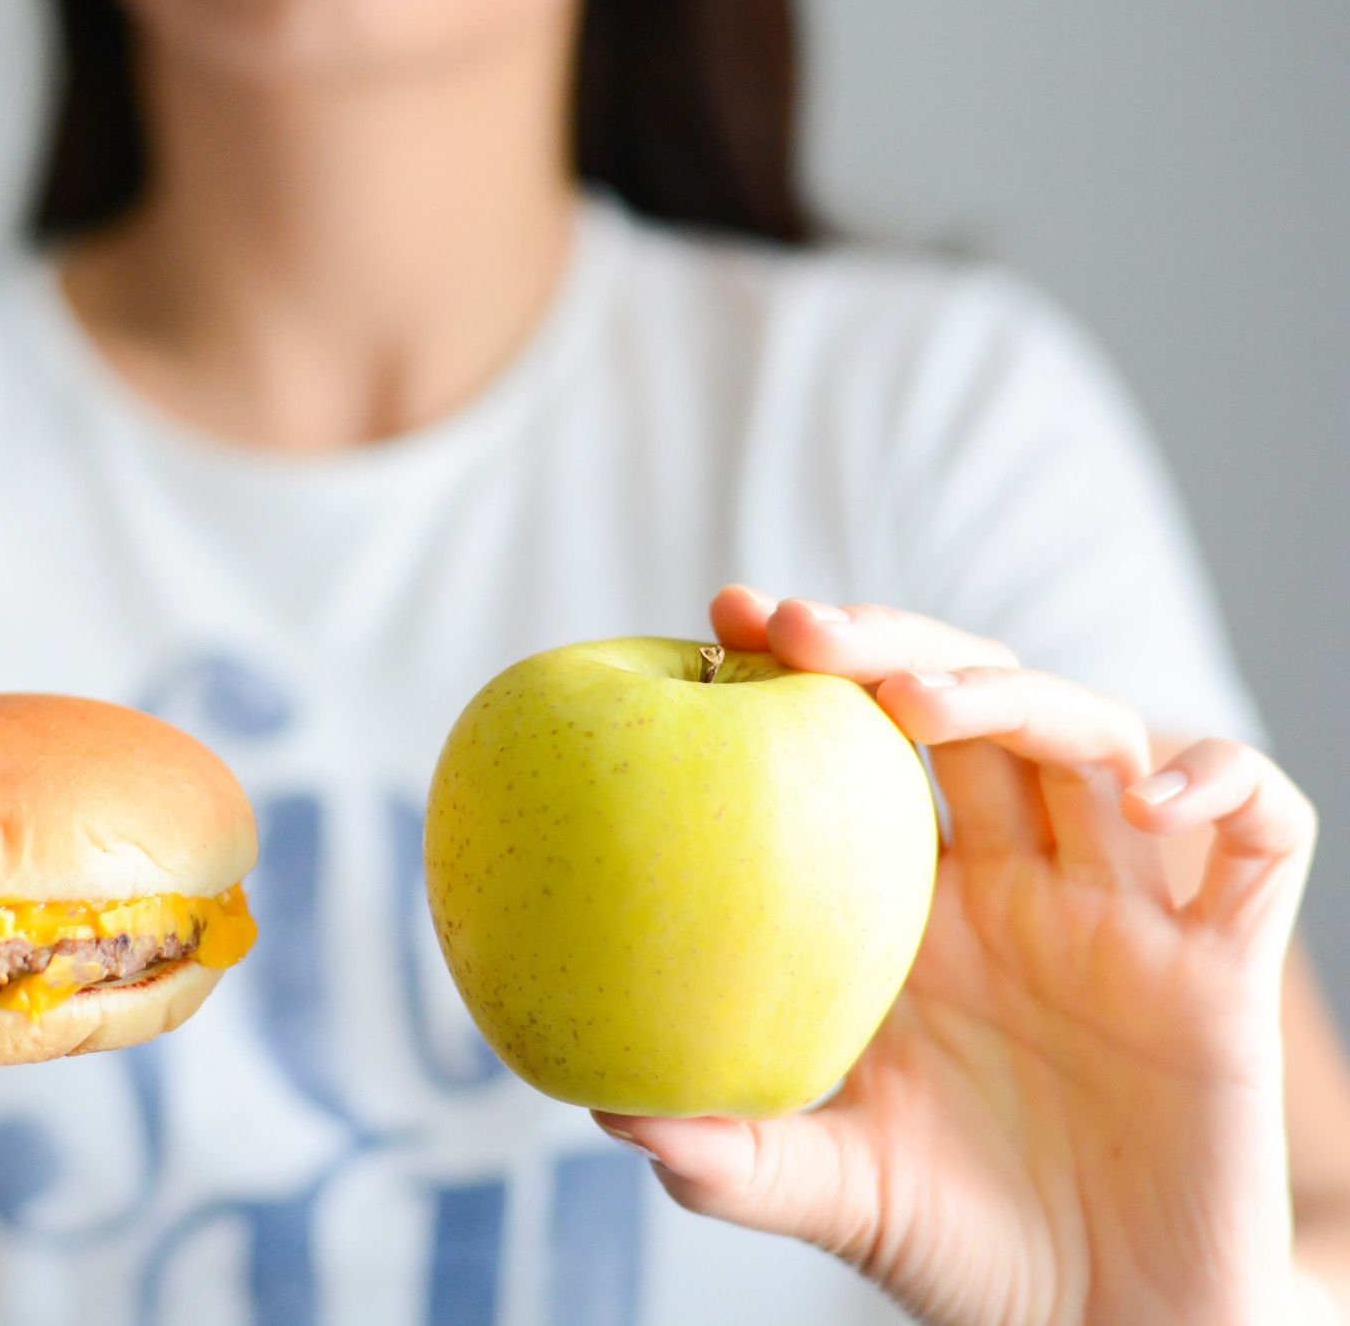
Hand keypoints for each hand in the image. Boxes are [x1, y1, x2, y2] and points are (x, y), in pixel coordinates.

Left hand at [596, 587, 1318, 1325]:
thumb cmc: (957, 1246)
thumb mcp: (829, 1189)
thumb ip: (730, 1154)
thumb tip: (605, 1109)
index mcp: (918, 908)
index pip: (864, 745)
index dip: (809, 672)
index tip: (720, 618)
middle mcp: (1020, 884)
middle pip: (973, 706)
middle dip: (894, 645)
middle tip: (798, 627)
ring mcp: (1123, 910)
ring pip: (1096, 737)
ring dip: (1021, 696)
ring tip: (928, 701)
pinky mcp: (1224, 959)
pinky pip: (1259, 834)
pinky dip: (1226, 784)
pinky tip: (1155, 791)